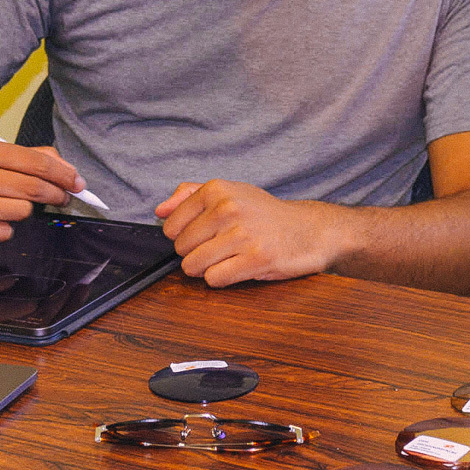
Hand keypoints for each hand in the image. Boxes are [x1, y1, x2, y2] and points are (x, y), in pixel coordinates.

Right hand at [0, 139, 84, 246]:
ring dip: (21, 210)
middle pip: (33, 188)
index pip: (36, 162)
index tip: (77, 182)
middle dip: (56, 194)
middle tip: (63, 197)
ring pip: (21, 212)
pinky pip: (3, 233)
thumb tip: (60, 164)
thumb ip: (21, 156)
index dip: (63, 174)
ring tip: (4, 205)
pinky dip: (2, 228)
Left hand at [155, 179, 340, 286]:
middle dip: (195, 254)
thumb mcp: (231, 192)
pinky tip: (238, 267)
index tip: (203, 236)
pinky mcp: (256, 259)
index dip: (183, 237)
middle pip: (182, 248)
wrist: (309, 230)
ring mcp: (242, 234)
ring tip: (227, 259)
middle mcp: (228, 208)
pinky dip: (222, 279)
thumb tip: (160, 211)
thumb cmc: (265, 214)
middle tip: (219, 248)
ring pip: (194, 265)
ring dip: (207, 269)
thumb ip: (190, 195)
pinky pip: (215, 279)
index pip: (171, 225)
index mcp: (218, 190)